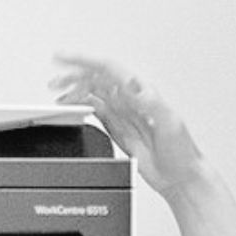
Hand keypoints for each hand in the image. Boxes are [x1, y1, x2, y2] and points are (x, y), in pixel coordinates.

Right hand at [50, 53, 206, 192]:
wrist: (181, 177)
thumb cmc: (182, 151)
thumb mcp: (169, 121)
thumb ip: (149, 101)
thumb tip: (130, 82)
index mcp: (141, 92)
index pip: (107, 69)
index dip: (84, 61)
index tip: (64, 59)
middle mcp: (130, 100)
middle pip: (95, 81)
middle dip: (72, 78)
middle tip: (53, 83)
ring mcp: (123, 115)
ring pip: (93, 96)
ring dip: (74, 93)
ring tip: (57, 97)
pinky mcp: (119, 130)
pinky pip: (96, 113)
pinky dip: (81, 109)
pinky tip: (72, 110)